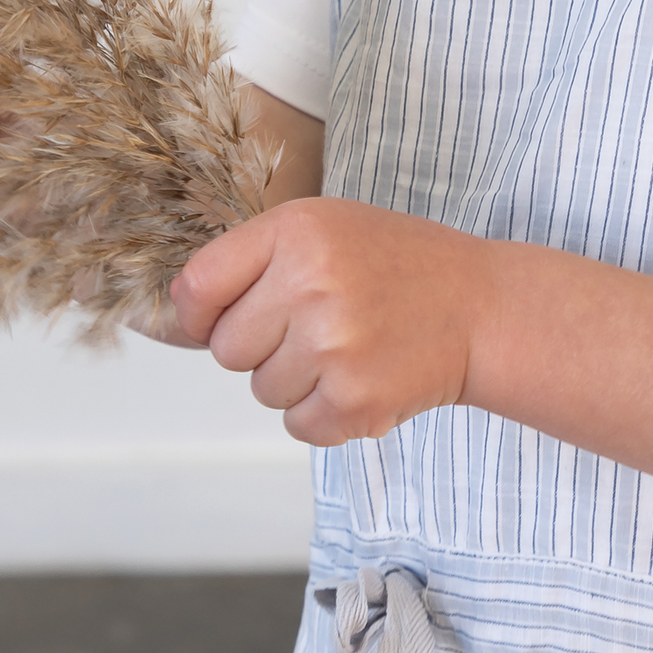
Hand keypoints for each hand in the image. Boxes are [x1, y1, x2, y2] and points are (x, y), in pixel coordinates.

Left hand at [169, 198, 487, 444]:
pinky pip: (297, 424)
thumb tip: (171, 319)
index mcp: (298, 232)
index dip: (199, 315)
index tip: (222, 319)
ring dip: (297, 379)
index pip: (198, 288)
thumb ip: (251, 261)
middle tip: (317, 326)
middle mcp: (311, 285)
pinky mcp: (353, 401)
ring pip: (262, 390)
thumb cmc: (397, 266)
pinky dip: (325, 412)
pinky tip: (364, 376)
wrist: (481, 308)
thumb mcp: (326, 229)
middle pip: (226, 350)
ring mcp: (333, 347)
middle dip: (261, 347)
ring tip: (350, 347)